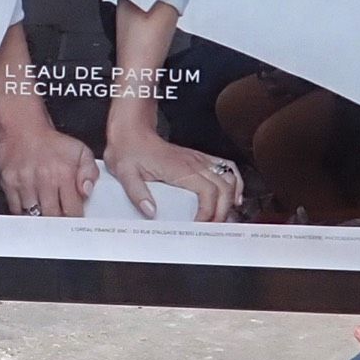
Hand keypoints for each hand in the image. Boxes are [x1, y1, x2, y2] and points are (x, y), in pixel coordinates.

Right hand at [0, 125, 97, 218]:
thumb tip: (87, 191)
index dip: (74, 216)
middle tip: (60, 215)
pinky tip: (30, 206)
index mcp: (63, 173)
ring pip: (34, 214)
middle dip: (58, 220)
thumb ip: (90, 172)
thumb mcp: (80, 151)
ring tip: (45, 209)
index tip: (74, 215)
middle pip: (52, 216)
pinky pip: (15, 209)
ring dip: (40, 216)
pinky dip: (23, 212)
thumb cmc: (51, 142)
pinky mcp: (9, 183)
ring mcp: (25, 183)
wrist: (23, 128)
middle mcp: (44, 179)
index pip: (72, 209)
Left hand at [104, 126, 243, 221]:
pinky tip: (232, 195)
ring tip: (224, 215)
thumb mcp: (125, 173)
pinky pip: (226, 167)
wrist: (131, 131)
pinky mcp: (198, 159)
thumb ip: (137, 193)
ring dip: (231, 198)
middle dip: (223, 210)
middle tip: (212, 227)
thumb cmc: (129, 150)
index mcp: (180, 168)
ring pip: (229, 177)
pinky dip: (234, 182)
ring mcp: (198, 159)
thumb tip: (150, 211)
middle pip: (224, 187)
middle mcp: (194, 163)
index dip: (209, 211)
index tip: (200, 225)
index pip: (207, 191)